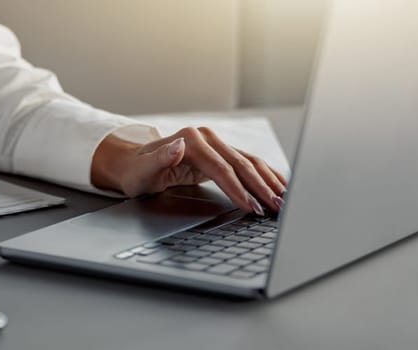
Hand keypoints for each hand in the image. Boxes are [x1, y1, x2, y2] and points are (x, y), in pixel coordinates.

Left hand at [91, 127, 287, 214]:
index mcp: (190, 139)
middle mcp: (206, 137)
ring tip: (284, 201)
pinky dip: (265, 175)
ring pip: (249, 162)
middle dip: (260, 188)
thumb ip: (159, 159)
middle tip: (276, 209)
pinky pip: (248, 164)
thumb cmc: (136, 170)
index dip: (237, 189)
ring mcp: (216, 143)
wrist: (133, 162)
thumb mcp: (141, 170)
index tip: (251, 207)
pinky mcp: (221, 153)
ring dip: (269, 182)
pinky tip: (280, 186)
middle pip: (240, 164)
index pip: (221, 168)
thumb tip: (177, 146)